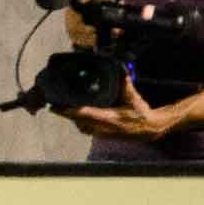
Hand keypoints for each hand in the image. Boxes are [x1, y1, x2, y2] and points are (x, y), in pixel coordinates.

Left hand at [56, 77, 180, 141]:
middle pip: (77, 121)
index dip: (68, 111)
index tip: (55, 107)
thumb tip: (121, 69)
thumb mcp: (134, 98)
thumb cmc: (141, 114)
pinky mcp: (102, 135)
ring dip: (71, 118)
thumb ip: (126, 84)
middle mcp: (103, 128)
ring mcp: (102, 133)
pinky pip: (85, 129)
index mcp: (109, 118)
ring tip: (61, 108)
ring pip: (80, 126)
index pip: (83, 114)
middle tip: (54, 104)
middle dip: (65, 113)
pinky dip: (78, 122)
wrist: (149, 129)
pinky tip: (74, 115)